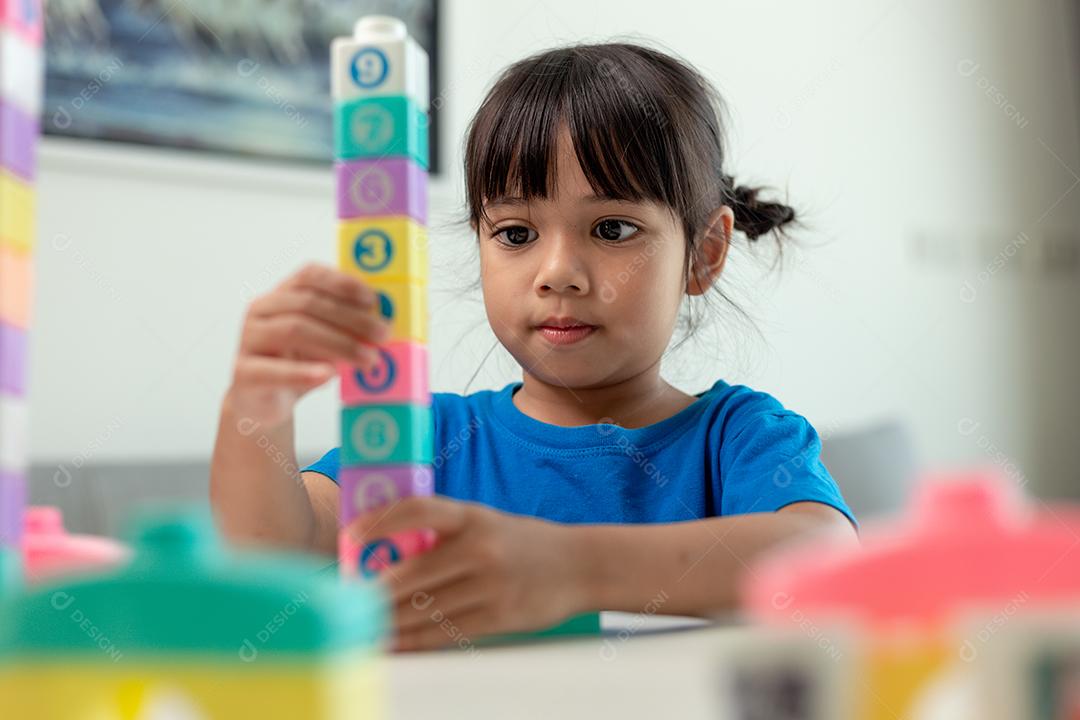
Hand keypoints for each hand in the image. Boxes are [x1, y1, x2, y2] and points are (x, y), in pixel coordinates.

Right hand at [227, 263, 389, 427]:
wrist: (263, 403)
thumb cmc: (298, 365)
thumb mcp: (325, 343)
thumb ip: (345, 330)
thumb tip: (382, 327)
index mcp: (282, 295)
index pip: (309, 276)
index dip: (341, 282)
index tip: (372, 298)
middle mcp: (261, 310)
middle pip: (307, 304)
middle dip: (351, 319)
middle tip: (382, 336)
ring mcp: (249, 340)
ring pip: (294, 330)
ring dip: (338, 344)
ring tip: (367, 360)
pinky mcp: (243, 373)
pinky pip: (272, 370)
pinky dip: (302, 372)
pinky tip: (327, 375)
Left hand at [347, 496, 589, 650]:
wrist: (581, 566)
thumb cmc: (524, 543)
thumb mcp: (487, 523)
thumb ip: (445, 535)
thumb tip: (388, 556)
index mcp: (473, 516)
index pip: (418, 510)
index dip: (380, 521)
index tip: (351, 536)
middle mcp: (480, 547)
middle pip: (412, 573)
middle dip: (373, 589)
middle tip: (344, 597)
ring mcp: (490, 584)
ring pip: (423, 608)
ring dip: (386, 620)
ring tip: (359, 624)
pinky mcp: (498, 616)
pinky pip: (443, 632)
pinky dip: (411, 640)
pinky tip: (392, 642)